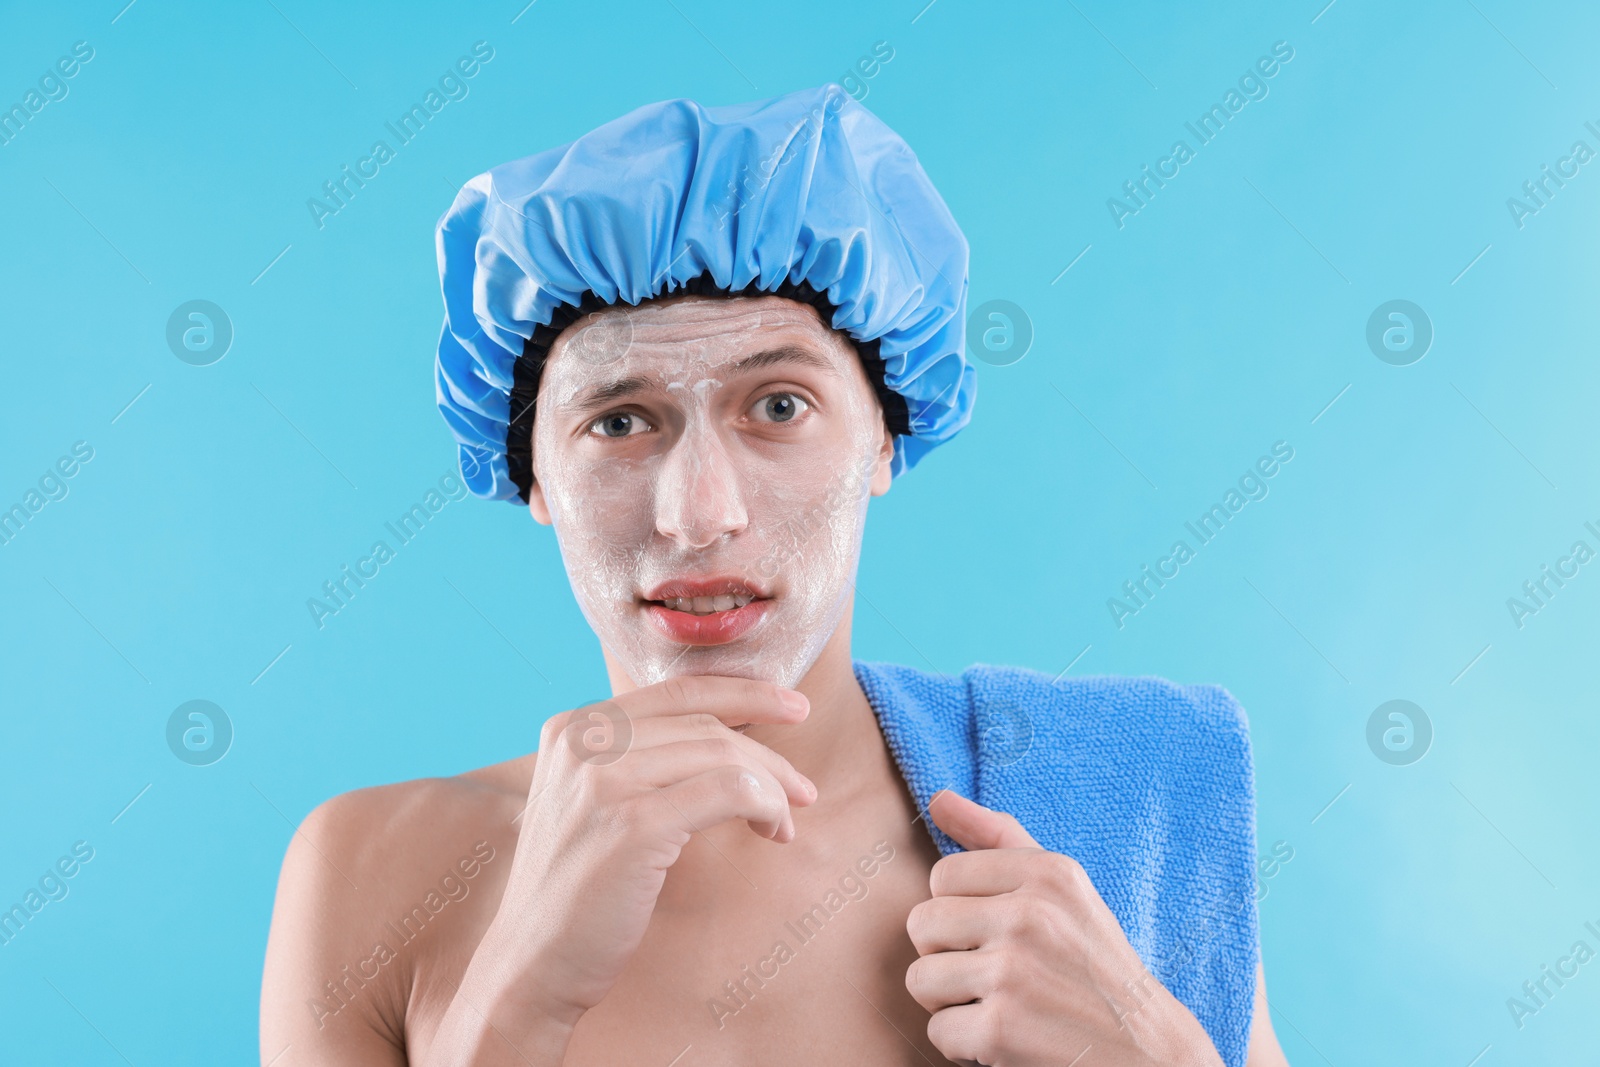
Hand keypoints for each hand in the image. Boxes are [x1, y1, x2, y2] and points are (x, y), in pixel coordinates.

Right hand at [448, 676, 815, 1056]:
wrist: (532, 963)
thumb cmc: (575, 889)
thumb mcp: (591, 801)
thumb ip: (635, 760)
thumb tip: (727, 739)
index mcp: (572, 727)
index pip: (676, 690)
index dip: (744, 692)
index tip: (791, 707)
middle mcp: (584, 741)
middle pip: (705, 723)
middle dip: (767, 753)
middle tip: (802, 788)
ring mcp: (606, 781)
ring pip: (724, 754)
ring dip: (772, 786)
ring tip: (787, 820)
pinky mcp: (634, 825)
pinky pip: (729, 792)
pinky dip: (765, 805)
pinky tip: (771, 829)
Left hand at [905, 790, 1223, 1066]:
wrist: (1149, 1054)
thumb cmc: (1095, 966)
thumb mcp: (1062, 889)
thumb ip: (998, 837)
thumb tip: (938, 799)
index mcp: (1047, 873)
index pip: (943, 875)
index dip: (960, 913)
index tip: (998, 934)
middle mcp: (1031, 915)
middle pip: (921, 924)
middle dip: (946, 956)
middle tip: (993, 975)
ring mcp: (1014, 972)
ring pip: (920, 979)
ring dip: (950, 1004)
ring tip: (997, 1005)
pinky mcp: (1001, 1029)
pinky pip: (938, 1030)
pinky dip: (964, 1046)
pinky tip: (1005, 1041)